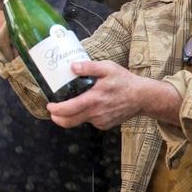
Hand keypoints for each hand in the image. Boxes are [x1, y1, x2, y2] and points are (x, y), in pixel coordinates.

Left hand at [45, 61, 170, 129]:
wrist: (141, 97)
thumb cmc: (124, 81)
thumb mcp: (108, 68)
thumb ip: (89, 67)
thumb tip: (72, 66)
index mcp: (93, 99)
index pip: (69, 109)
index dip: (56, 110)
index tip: (50, 106)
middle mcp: (95, 113)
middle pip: (70, 122)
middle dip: (58, 118)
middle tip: (53, 111)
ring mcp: (100, 121)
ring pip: (81, 120)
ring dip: (74, 114)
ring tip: (76, 103)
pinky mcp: (105, 125)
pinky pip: (91, 121)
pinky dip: (88, 114)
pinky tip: (94, 105)